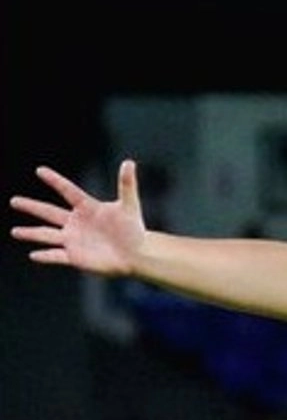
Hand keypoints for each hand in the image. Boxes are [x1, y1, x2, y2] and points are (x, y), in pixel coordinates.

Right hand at [10, 159, 145, 276]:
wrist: (138, 255)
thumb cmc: (134, 230)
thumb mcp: (130, 206)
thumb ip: (126, 184)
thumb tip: (129, 162)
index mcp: (87, 207)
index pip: (67, 190)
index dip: (55, 180)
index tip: (40, 170)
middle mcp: (76, 223)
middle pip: (48, 212)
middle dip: (31, 206)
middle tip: (14, 201)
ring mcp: (74, 240)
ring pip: (47, 235)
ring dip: (31, 233)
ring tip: (14, 231)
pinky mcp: (76, 257)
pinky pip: (56, 256)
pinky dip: (45, 256)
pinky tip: (33, 255)